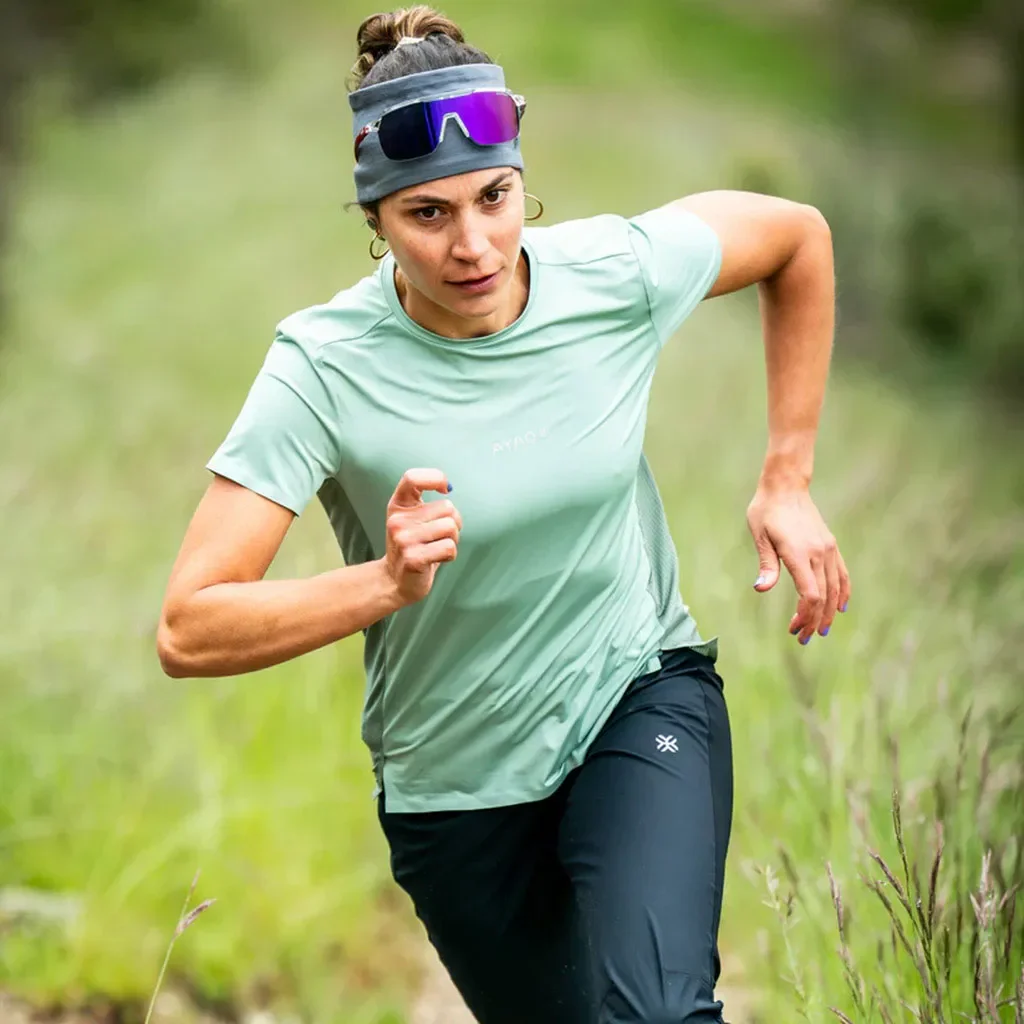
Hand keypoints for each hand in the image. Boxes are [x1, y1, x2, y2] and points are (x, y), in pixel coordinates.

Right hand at [383, 469, 462, 606]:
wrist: (395, 580)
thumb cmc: (412, 546)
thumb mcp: (411, 518)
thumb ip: (427, 502)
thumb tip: (448, 487)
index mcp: (398, 505)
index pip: (413, 478)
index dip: (435, 478)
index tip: (445, 489)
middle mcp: (398, 520)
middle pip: (447, 508)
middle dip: (453, 522)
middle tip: (440, 535)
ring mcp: (404, 539)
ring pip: (451, 527)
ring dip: (453, 539)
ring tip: (437, 547)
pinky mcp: (414, 558)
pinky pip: (449, 547)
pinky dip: (451, 554)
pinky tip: (437, 559)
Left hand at [747, 485, 850, 643]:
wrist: (786, 486)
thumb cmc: (766, 511)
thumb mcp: (759, 535)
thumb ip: (766, 564)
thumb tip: (761, 588)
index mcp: (798, 553)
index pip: (810, 594)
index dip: (805, 616)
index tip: (794, 628)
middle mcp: (818, 553)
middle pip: (823, 597)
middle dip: (814, 620)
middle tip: (803, 637)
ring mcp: (827, 549)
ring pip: (836, 588)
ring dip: (829, 612)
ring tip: (820, 629)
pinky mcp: (831, 545)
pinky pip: (842, 574)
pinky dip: (842, 593)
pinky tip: (839, 607)